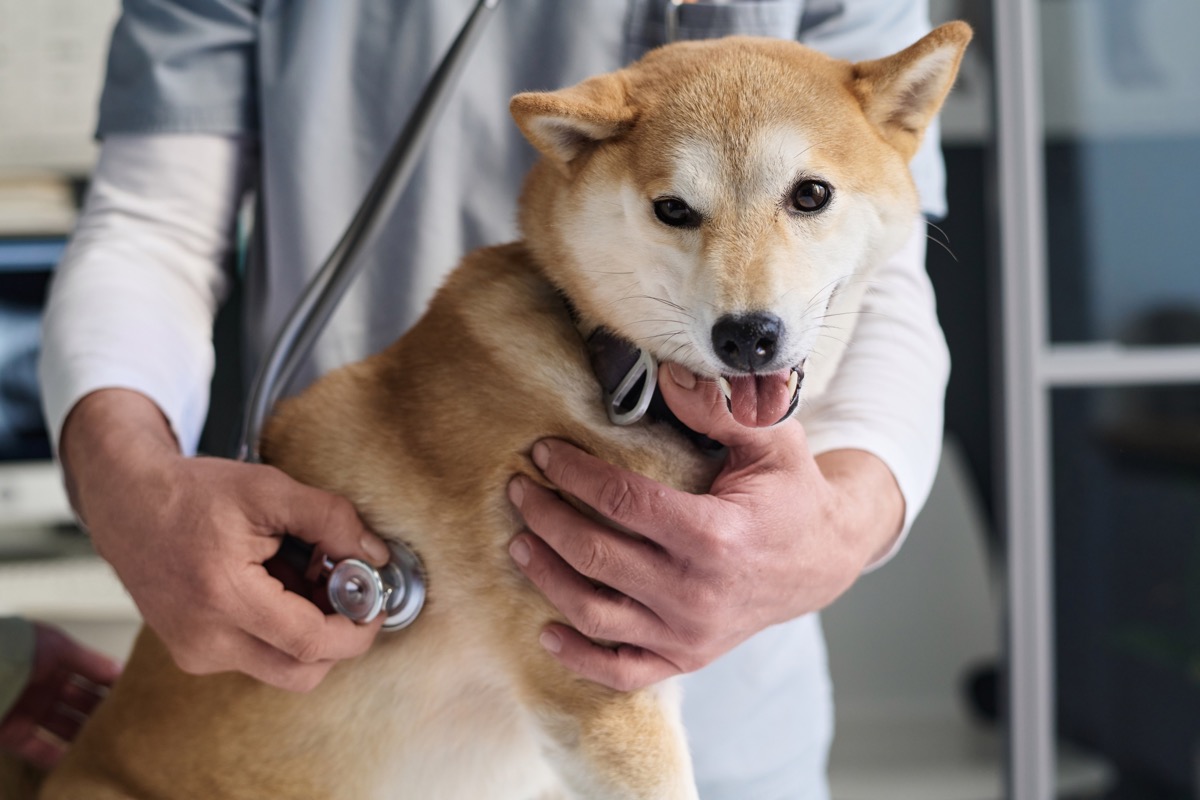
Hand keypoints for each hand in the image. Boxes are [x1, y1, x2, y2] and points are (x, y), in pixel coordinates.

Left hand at [0, 622, 121, 769]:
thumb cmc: (14, 648)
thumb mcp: (57, 646)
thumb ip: (90, 661)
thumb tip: (121, 670)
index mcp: (58, 663)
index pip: (94, 676)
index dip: (114, 685)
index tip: (138, 695)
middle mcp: (47, 688)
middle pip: (83, 704)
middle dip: (104, 712)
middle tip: (129, 722)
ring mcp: (31, 713)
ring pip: (66, 728)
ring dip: (86, 736)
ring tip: (111, 743)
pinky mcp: (14, 736)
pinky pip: (41, 750)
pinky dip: (59, 758)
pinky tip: (81, 761)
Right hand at [60, 390, 389, 692]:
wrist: (126, 503)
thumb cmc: (194, 493)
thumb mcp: (270, 489)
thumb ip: (331, 520)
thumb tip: (374, 556)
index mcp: (224, 596)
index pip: (309, 642)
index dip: (355, 630)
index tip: (375, 605)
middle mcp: (205, 638)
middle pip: (300, 672)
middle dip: (336, 638)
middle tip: (346, 592)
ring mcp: (194, 653)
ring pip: (279, 666)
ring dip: (307, 631)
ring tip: (300, 576)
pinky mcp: (191, 654)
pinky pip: (254, 656)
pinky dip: (278, 629)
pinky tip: (271, 585)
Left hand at [506, 364, 904, 690]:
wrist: (824, 559)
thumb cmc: (791, 494)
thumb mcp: (770, 441)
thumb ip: (719, 409)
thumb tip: (666, 374)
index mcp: (716, 535)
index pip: (623, 502)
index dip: (575, 475)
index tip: (543, 453)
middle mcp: (697, 592)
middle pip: (597, 556)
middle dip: (547, 519)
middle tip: (519, 490)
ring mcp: (690, 633)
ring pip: (595, 613)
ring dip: (547, 577)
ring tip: (519, 543)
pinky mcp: (687, 657)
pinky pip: (622, 670)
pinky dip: (579, 658)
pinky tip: (546, 631)